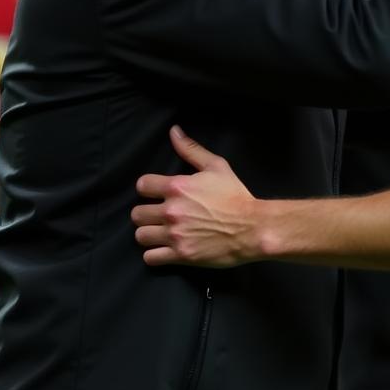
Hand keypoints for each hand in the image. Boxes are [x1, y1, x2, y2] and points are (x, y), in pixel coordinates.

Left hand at [133, 126, 258, 266]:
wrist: (252, 228)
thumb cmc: (235, 196)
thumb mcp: (216, 167)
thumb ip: (191, 149)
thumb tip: (173, 131)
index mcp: (177, 187)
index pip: (142, 186)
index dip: (148, 189)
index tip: (156, 193)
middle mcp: (171, 211)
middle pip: (137, 214)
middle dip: (146, 213)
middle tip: (159, 215)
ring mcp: (175, 235)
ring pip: (140, 236)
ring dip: (149, 234)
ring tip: (160, 233)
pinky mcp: (180, 255)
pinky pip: (150, 258)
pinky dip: (155, 254)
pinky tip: (164, 249)